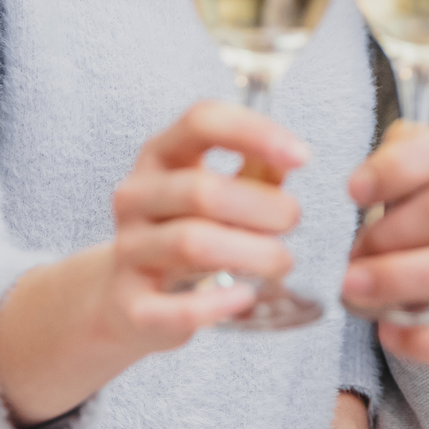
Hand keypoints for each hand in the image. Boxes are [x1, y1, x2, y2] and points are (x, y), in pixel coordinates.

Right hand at [105, 99, 310, 346]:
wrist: (126, 297)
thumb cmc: (188, 232)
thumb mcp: (219, 191)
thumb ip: (255, 172)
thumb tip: (288, 159)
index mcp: (160, 155)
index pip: (201, 121)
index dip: (254, 132)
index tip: (302, 156)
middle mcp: (135, 196)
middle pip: (202, 190)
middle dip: (264, 207)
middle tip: (293, 221)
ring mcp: (128, 250)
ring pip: (192, 244)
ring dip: (253, 253)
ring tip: (281, 262)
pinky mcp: (129, 305)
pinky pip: (177, 307)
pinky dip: (218, 304)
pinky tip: (245, 297)